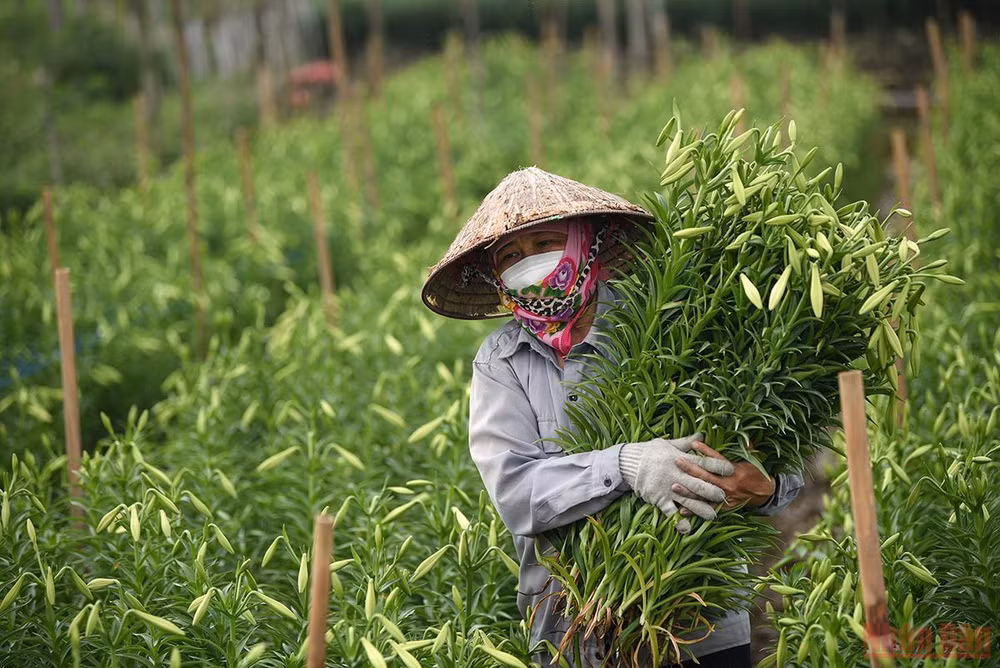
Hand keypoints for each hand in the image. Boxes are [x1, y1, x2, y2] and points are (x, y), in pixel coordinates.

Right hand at [619, 433, 734, 532]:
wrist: (629, 462)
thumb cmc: (650, 451)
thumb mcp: (669, 443)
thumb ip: (687, 442)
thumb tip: (702, 434)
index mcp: (682, 460)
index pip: (704, 463)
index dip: (719, 466)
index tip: (731, 469)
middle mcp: (678, 475)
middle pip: (700, 484)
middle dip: (714, 491)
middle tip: (725, 496)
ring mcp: (669, 488)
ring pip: (689, 500)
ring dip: (702, 509)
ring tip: (713, 516)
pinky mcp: (659, 498)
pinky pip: (670, 512)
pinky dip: (678, 521)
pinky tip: (687, 529)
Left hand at [673, 441, 775, 515]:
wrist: (766, 494)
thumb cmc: (756, 473)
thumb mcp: (753, 459)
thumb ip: (747, 447)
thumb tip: (744, 435)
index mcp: (735, 470)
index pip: (717, 460)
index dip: (705, 451)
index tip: (693, 444)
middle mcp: (729, 484)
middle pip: (706, 476)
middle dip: (690, 468)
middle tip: (677, 461)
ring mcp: (726, 497)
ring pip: (704, 494)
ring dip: (688, 491)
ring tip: (674, 486)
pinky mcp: (725, 508)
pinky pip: (707, 509)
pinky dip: (695, 510)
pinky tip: (681, 509)